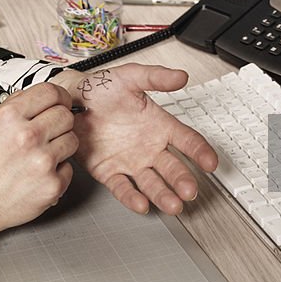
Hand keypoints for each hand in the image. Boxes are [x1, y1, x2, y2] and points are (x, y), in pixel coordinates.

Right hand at [0, 82, 76, 242]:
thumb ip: (16, 106)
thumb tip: (39, 96)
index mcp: (10, 117)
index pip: (51, 92)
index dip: (59, 97)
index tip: (59, 103)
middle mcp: (27, 136)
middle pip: (66, 115)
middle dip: (59, 123)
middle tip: (49, 133)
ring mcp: (42, 161)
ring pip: (72, 140)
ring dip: (61, 146)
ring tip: (41, 155)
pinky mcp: (52, 184)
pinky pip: (69, 168)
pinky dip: (58, 171)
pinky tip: (40, 173)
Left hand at [52, 64, 217, 215]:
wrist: (69, 101)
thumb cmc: (101, 89)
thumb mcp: (130, 77)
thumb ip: (156, 78)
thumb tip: (181, 76)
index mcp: (159, 125)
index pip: (187, 140)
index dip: (200, 151)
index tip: (210, 162)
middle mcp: (149, 148)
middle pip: (173, 168)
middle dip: (182, 180)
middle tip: (190, 191)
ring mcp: (130, 162)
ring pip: (152, 183)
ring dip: (163, 195)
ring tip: (173, 205)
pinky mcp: (109, 173)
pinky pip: (123, 188)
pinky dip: (132, 198)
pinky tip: (142, 204)